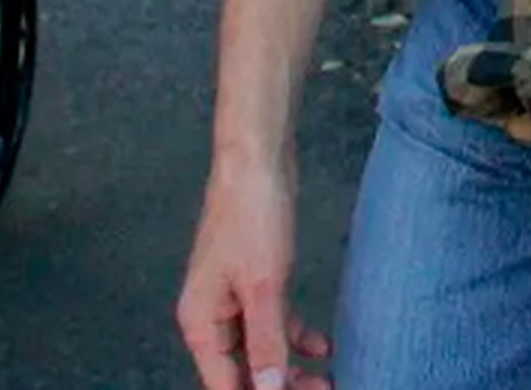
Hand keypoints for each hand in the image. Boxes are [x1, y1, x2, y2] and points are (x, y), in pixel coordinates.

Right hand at [180, 163, 333, 389]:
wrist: (258, 162)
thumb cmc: (251, 217)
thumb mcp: (264, 286)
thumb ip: (266, 342)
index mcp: (201, 323)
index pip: (224, 384)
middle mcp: (212, 318)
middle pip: (243, 373)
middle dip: (280, 388)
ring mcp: (234, 301)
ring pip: (262, 352)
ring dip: (291, 369)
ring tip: (329, 381)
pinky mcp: (256, 284)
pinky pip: (274, 325)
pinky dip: (297, 338)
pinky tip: (324, 347)